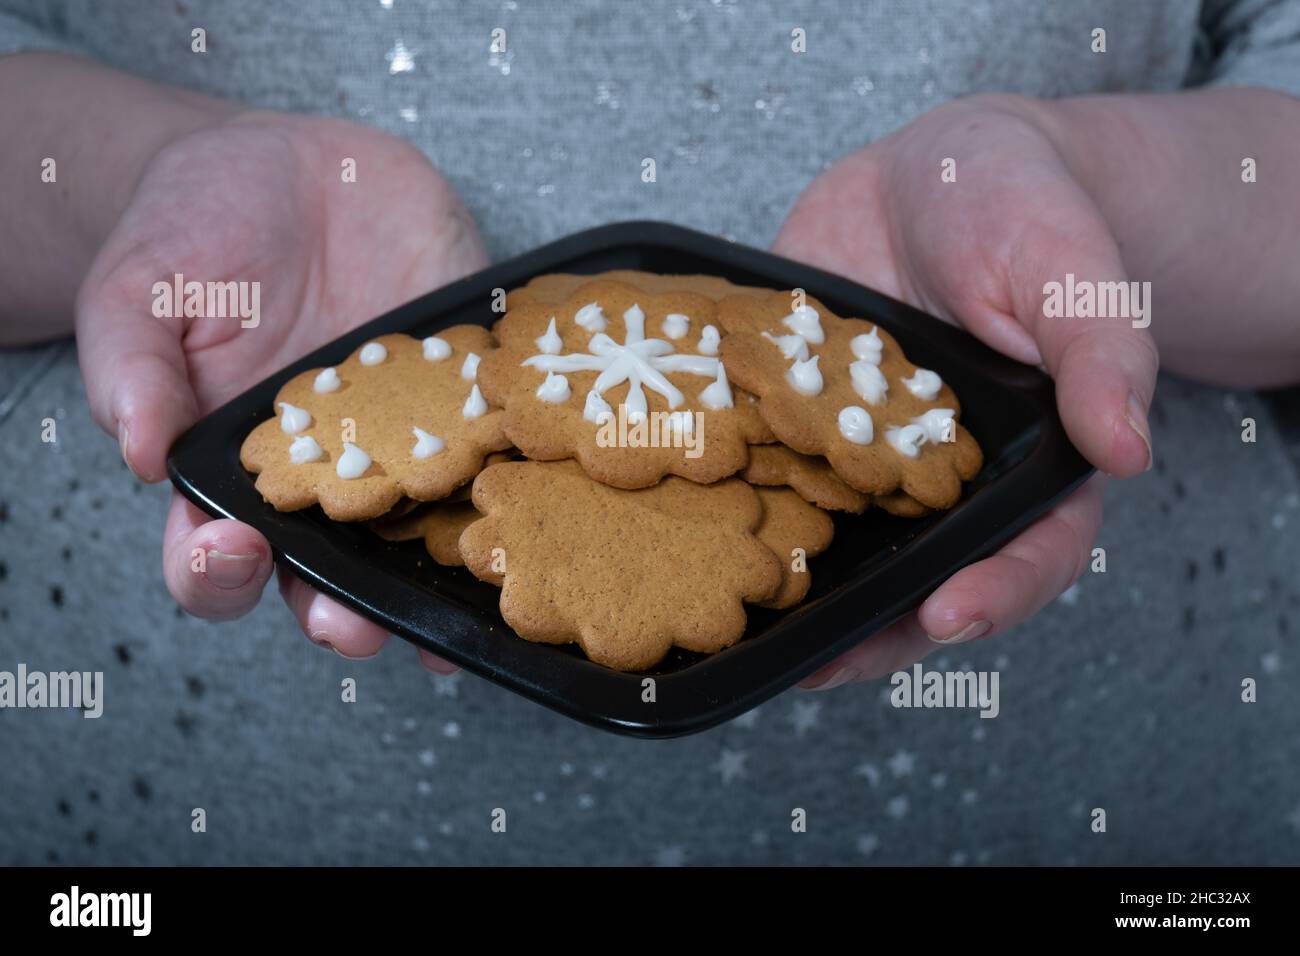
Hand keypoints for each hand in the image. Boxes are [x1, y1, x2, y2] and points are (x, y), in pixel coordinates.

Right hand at [76, 110, 482, 669]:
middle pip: (333, 571)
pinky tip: (530, 490)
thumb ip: (131, 371)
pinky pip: (495, 438)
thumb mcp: (138, 292)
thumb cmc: (194, 234)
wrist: (286, 166)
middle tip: (351, 625)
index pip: (217, 555)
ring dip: (444, 574)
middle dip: (344, 612)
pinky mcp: (469, 388)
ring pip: (426, 529)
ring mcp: (406, 437)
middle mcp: (326, 475)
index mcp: (235, 473)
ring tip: (458, 597)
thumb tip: (143, 452)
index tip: (229, 547)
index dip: (217, 571)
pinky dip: (516, 468)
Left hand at [777, 94, 1156, 688]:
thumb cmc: (1024, 214)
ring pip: (831, 544)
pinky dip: (730, 501)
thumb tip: (1126, 447)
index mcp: (1024, 466)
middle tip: (818, 664)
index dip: (995, 593)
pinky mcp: (791, 425)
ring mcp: (856, 460)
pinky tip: (688, 525)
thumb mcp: (1071, 271)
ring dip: (789, 587)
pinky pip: (765, 474)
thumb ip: (1101, 352)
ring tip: (741, 621)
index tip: (948, 615)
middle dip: (869, 629)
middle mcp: (937, 483)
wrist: (932, 178)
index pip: (1028, 553)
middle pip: (916, 579)